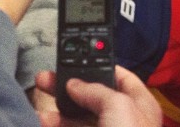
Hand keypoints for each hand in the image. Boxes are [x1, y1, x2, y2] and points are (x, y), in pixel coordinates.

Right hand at [35, 67, 161, 126]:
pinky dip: (55, 126)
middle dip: (69, 88)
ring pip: (79, 120)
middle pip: (94, 97)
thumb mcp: (117, 106)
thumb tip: (75, 84)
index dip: (100, 66)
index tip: (77, 60)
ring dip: (58, 111)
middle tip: (46, 79)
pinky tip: (42, 121)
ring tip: (39, 101)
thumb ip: (95, 89)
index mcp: (140, 106)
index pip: (121, 77)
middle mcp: (124, 122)